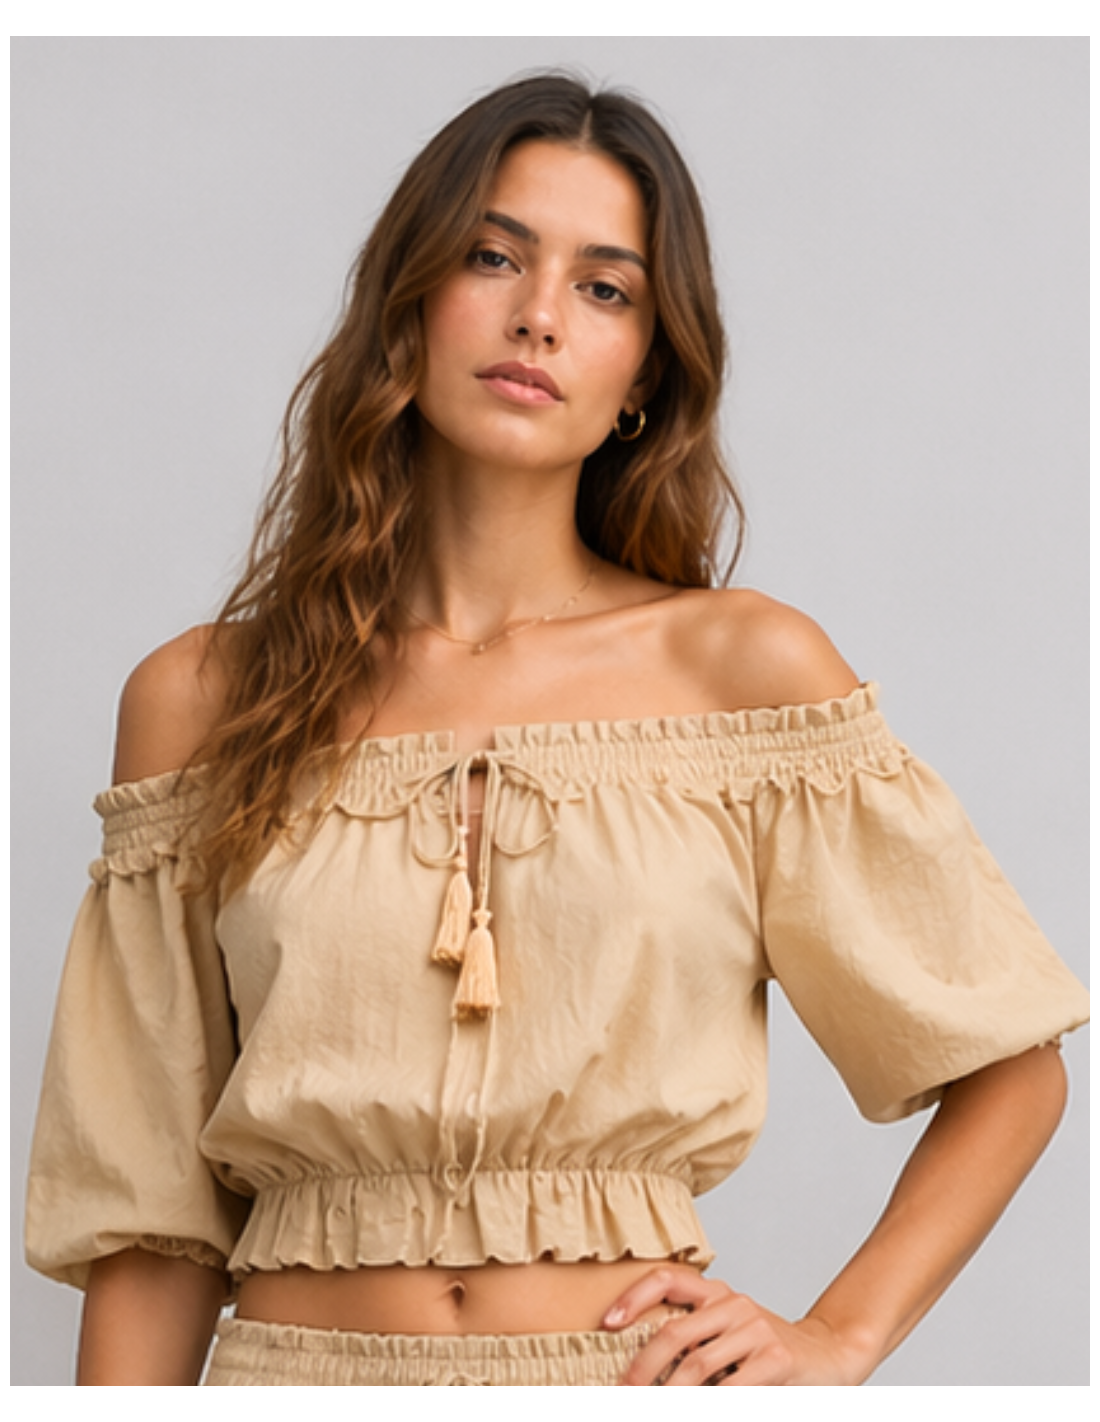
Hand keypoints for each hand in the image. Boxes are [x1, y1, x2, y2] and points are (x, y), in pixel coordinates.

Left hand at [603, 1265, 858, 1385]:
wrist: (830, 1357)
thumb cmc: (769, 1351)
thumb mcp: (732, 1334)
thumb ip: (698, 1339)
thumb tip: (644, 1370)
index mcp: (718, 1294)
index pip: (669, 1278)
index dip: (634, 1296)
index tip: (607, 1322)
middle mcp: (734, 1304)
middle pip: (674, 1331)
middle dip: (642, 1367)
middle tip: (625, 1392)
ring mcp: (756, 1330)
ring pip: (696, 1365)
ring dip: (670, 1394)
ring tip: (654, 1405)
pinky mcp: (775, 1359)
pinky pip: (731, 1387)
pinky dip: (709, 1402)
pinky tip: (701, 1407)